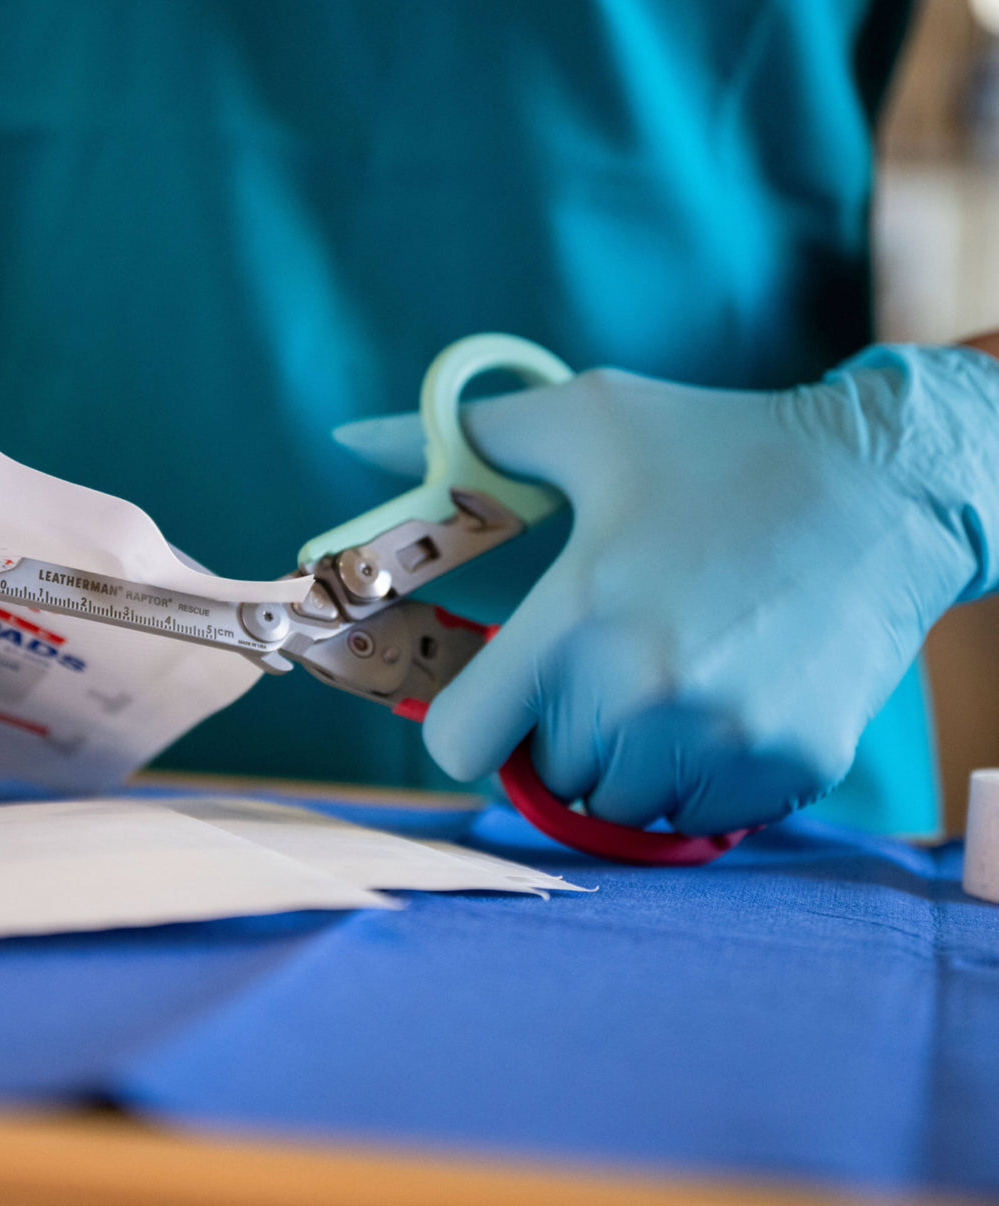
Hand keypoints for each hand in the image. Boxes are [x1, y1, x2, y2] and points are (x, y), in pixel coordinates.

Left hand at [335, 346, 998, 834]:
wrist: (882, 491)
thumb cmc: (719, 449)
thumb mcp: (589, 420)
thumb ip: (463, 441)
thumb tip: (351, 435)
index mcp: (578, 614)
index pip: (462, 745)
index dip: (472, 722)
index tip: (506, 693)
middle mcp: (645, 690)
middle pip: (550, 773)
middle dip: (566, 725)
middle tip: (618, 654)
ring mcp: (724, 738)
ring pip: (624, 802)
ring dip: (631, 755)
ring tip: (677, 673)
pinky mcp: (789, 766)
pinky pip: (703, 813)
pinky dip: (702, 772)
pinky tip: (732, 694)